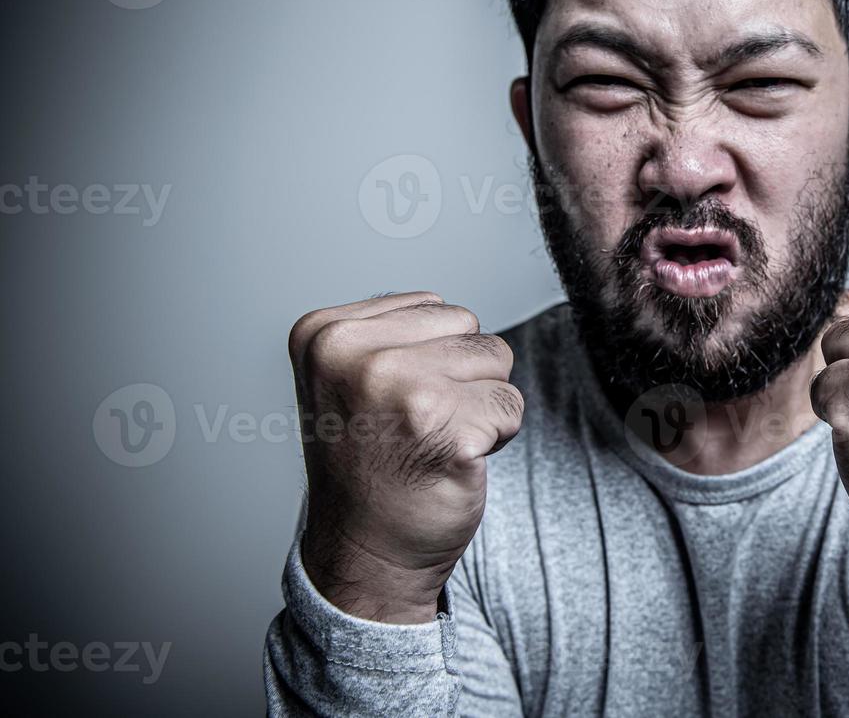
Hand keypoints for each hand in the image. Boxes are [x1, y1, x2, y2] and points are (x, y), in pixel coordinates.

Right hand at [287, 292, 522, 621]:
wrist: (366, 554)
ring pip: (497, 359)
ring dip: (481, 403)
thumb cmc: (369, 466)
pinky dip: (496, 436)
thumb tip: (449, 312)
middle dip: (461, 376)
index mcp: (325, 334)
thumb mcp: (348, 379)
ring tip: (434, 440)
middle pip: (469, 327)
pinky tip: (453, 462)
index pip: (433, 306)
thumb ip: (390, 333)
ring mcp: (400, 389)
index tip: (391, 404)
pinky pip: (511, 406)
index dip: (430, 356)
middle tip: (417, 427)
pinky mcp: (445, 428)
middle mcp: (355, 355)